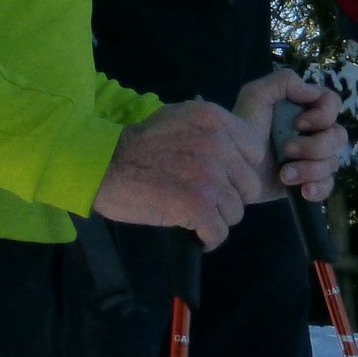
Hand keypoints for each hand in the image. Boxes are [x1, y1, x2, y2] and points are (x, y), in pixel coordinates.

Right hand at [92, 99, 266, 249]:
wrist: (103, 164)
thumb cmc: (137, 145)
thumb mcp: (177, 118)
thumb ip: (209, 130)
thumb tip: (233, 152)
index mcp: (214, 119)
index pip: (254, 152)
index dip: (238, 169)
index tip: (219, 177)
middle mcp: (218, 144)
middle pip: (248, 185)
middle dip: (228, 196)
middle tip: (203, 200)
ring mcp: (210, 176)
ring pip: (235, 211)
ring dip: (215, 218)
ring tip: (192, 216)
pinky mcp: (198, 205)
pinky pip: (218, 232)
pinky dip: (207, 238)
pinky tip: (194, 234)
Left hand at [233, 68, 346, 202]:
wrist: (229, 166)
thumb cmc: (241, 127)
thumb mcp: (255, 95)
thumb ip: (283, 82)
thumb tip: (313, 92)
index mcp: (304, 108)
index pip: (333, 103)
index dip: (323, 114)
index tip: (299, 123)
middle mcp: (313, 132)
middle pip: (338, 136)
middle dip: (314, 146)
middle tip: (286, 150)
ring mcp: (313, 158)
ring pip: (333, 163)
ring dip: (310, 169)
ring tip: (284, 175)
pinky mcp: (308, 181)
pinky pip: (328, 186)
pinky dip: (318, 189)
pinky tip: (303, 191)